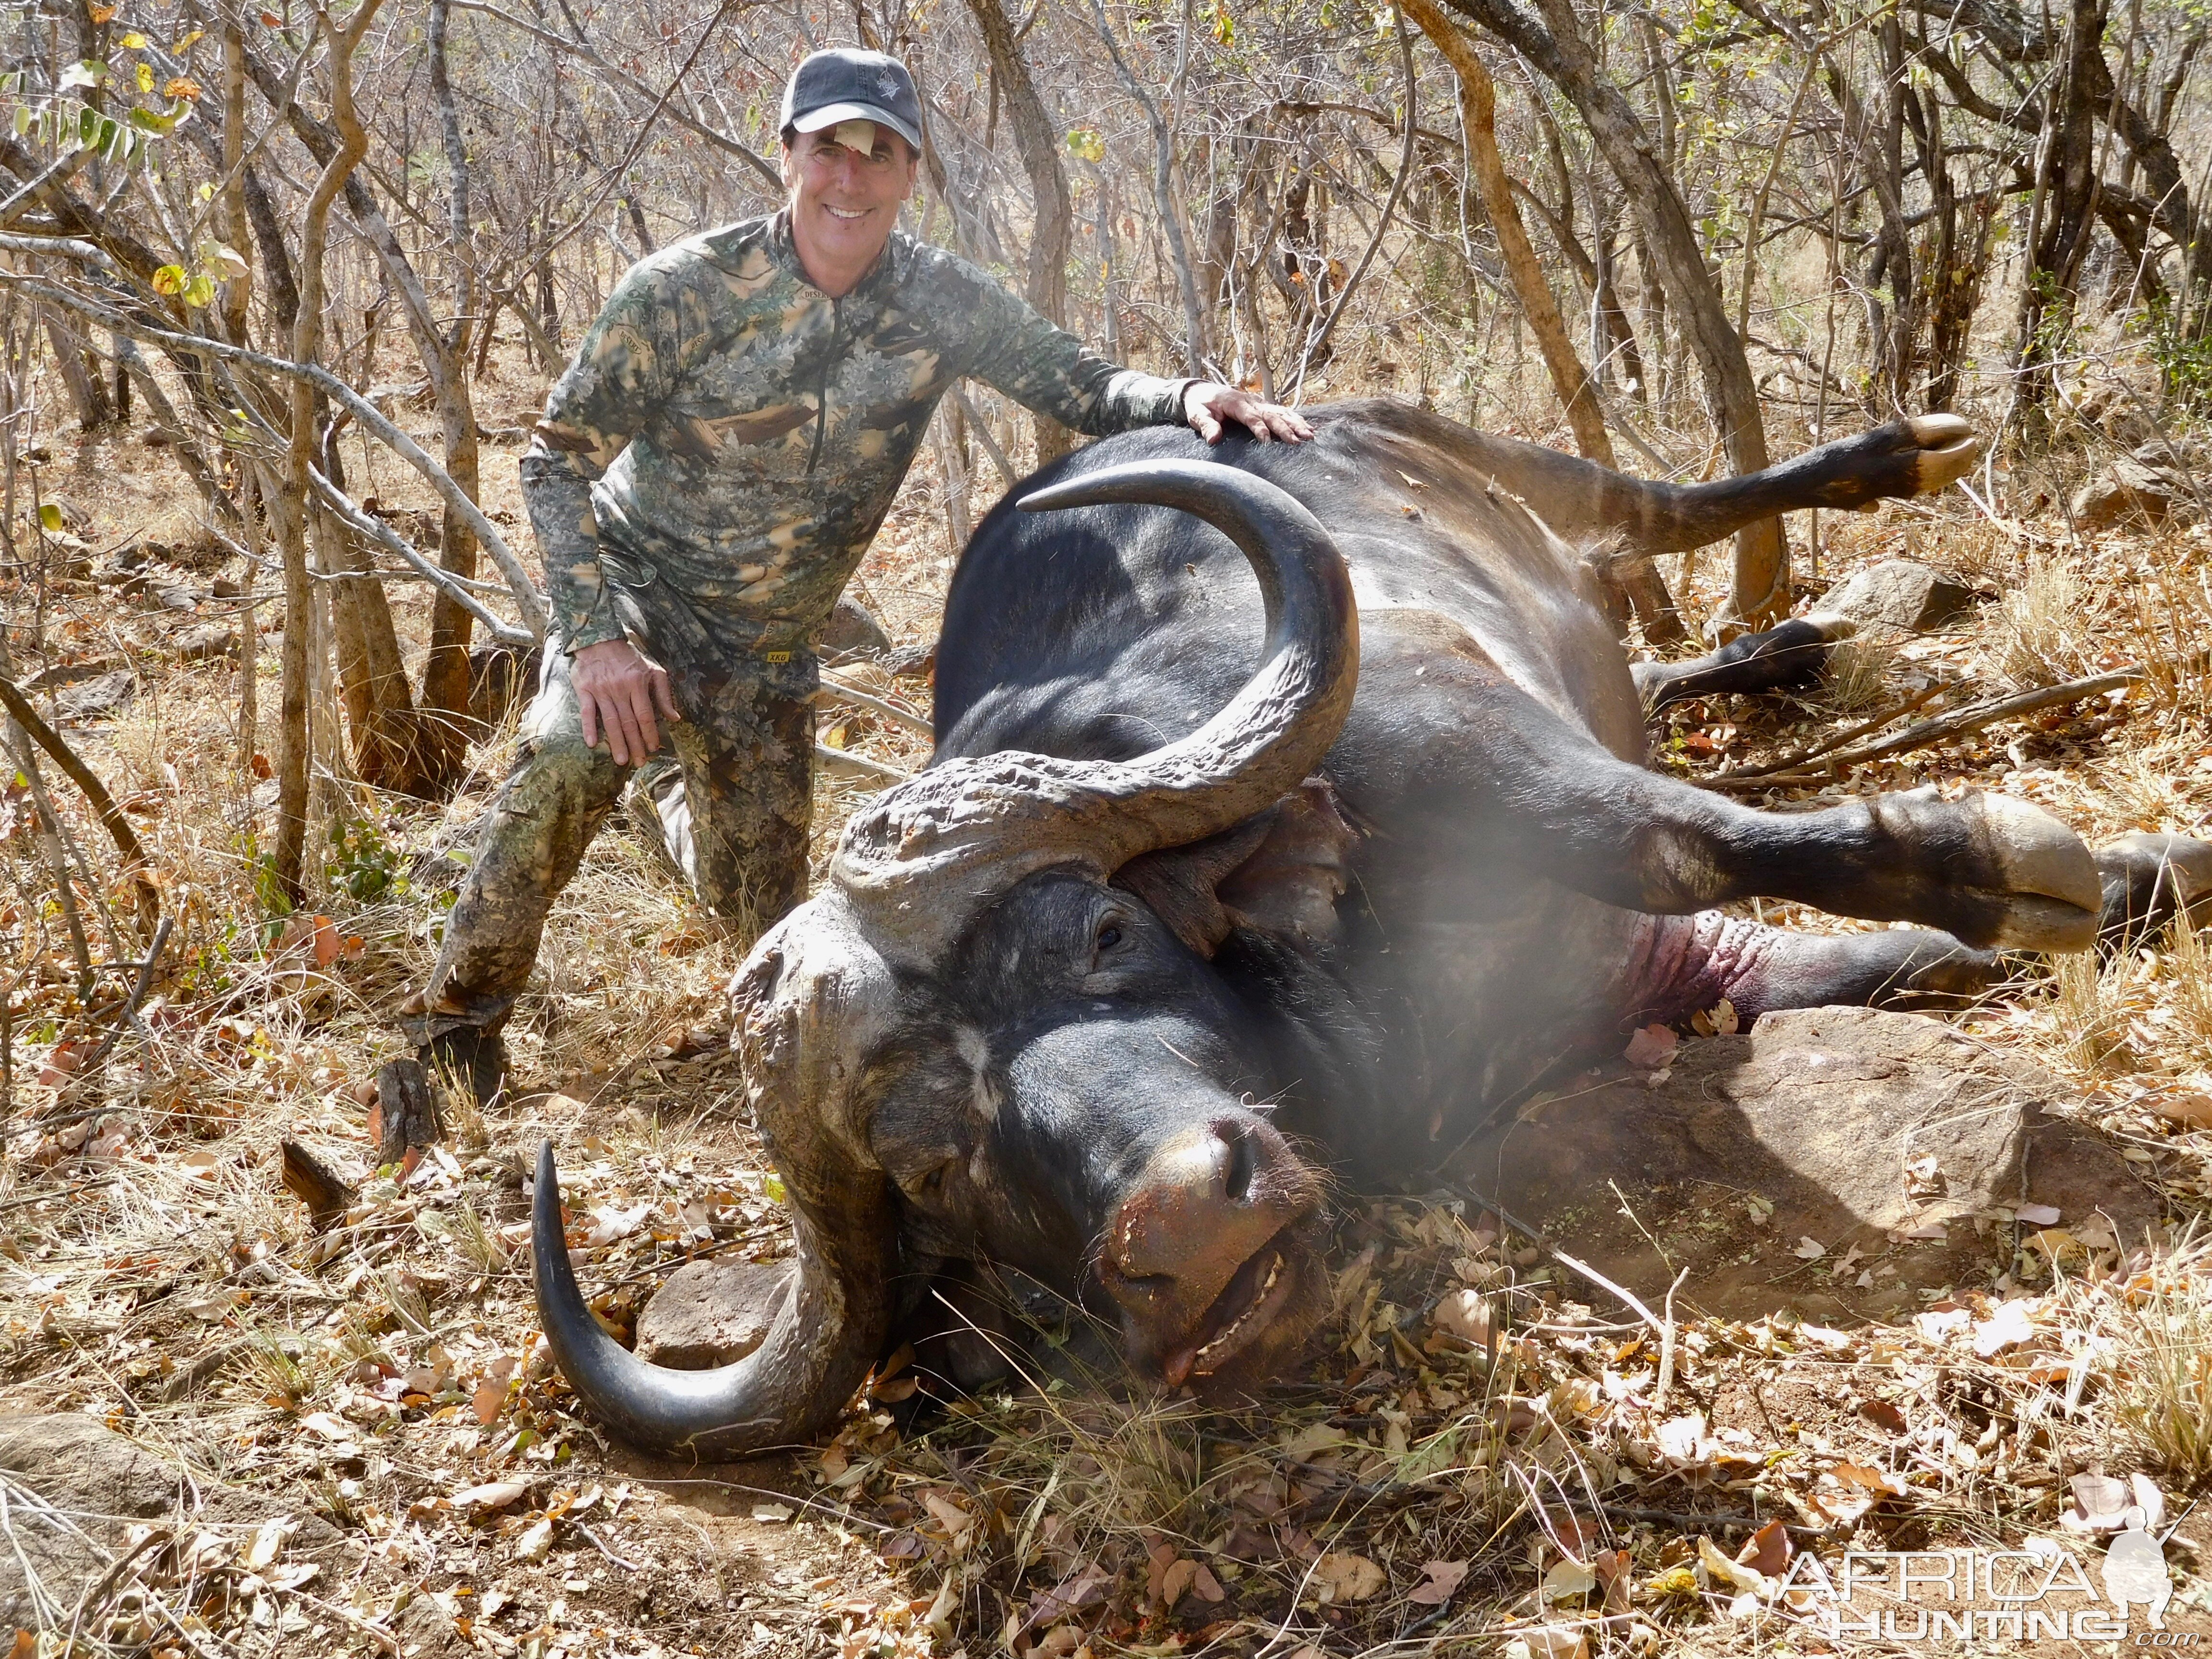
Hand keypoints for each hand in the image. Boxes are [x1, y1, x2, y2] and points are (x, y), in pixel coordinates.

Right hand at [570, 639, 677, 765]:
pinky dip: (588, 727)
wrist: (599, 640)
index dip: (649, 733)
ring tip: (621, 761)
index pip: (645, 715)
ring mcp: (601, 690)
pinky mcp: (584, 690)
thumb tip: (675, 718)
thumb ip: (663, 694)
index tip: (653, 749)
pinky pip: (587, 712)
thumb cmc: (629, 658)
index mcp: (637, 683)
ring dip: (616, 742)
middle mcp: (619, 688)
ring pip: (610, 721)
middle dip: (635, 744)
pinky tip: (591, 743)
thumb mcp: (652, 671)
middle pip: (629, 722)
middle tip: (639, 762)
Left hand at [1183, 383, 1314, 444]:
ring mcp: (1259, 402)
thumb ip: (1206, 425)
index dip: (1260, 429)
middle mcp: (1251, 401)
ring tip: (1310, 435)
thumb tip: (1213, 439)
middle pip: (1272, 415)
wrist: (1202, 391)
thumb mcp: (1197, 414)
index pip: (1251, 417)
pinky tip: (1308, 427)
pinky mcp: (1263, 406)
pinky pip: (1282, 411)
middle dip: (1286, 428)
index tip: (1268, 442)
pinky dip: (1296, 419)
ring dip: (1296, 423)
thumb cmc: (1199, 405)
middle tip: (1299, 441)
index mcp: (1235, 402)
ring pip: (1281, 412)